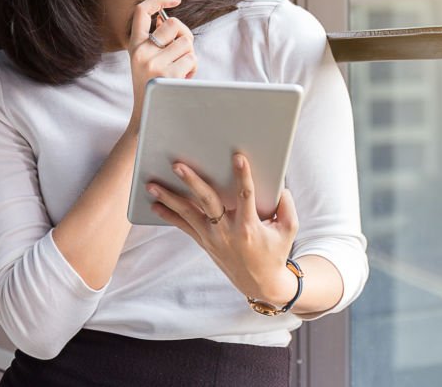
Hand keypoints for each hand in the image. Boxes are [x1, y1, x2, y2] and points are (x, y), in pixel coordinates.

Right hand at [128, 0, 196, 125]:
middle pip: (174, 24)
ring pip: (186, 42)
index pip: (141, 11)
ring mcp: (153, 63)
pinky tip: (181, 79)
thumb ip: (156, 40)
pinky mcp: (167, 75)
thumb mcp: (145, 60)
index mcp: (134, 46)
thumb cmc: (152, 85)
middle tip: (182, 51)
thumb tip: (168, 18)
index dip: (158, 0)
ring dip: (190, 55)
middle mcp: (141, 52)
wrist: (147, 116)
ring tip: (180, 69)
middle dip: (185, 35)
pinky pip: (191, 59)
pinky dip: (192, 69)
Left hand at [147, 153, 300, 306]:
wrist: (261, 284)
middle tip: (177, 166)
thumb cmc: (276, 252)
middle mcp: (227, 232)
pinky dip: (169, 215)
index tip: (238, 157)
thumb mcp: (289, 229)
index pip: (245, 195)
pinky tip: (155, 204)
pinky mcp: (205, 243)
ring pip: (188, 214)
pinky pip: (184, 227)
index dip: (243, 176)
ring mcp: (213, 238)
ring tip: (152, 184)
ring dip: (169, 198)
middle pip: (207, 202)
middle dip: (192, 182)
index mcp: (249, 226)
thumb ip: (287, 204)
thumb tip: (279, 184)